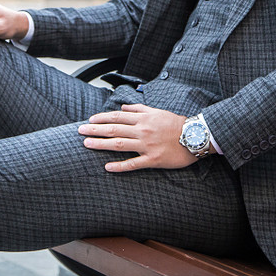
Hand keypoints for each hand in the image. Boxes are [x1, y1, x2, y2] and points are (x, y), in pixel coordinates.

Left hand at [79, 104, 209, 172]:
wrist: (195, 136)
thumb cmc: (177, 123)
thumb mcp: (157, 111)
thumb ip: (139, 109)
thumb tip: (123, 108)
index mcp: (143, 118)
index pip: (117, 117)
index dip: (102, 119)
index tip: (90, 121)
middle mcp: (142, 130)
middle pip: (114, 130)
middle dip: (95, 130)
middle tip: (80, 131)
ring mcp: (147, 145)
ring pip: (120, 145)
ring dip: (101, 144)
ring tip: (87, 144)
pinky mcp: (153, 159)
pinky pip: (134, 163)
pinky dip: (120, 166)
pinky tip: (107, 167)